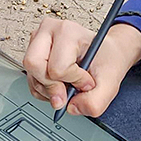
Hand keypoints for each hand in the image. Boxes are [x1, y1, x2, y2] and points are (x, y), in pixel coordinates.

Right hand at [22, 18, 140, 116]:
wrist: (106, 54)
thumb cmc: (106, 60)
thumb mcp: (110, 83)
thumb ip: (94, 102)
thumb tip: (71, 108)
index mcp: (68, 31)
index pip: (57, 67)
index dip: (74, 81)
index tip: (87, 81)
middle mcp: (48, 31)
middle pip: (34, 65)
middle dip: (53, 86)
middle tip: (69, 90)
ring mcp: (37, 41)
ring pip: (31, 75)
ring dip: (49, 90)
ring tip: (68, 85)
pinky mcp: (32, 53)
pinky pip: (31, 81)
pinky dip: (44, 90)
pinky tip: (60, 85)